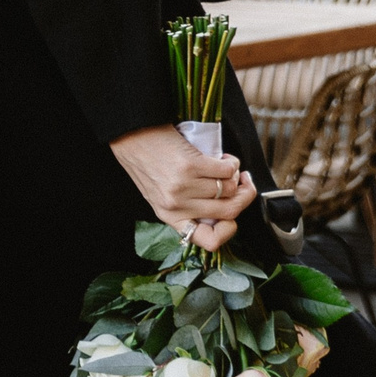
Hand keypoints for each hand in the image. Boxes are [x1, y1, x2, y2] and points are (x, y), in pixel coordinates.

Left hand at [110, 124, 254, 251]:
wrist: (130, 134)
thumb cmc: (146, 160)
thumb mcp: (159, 193)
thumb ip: (185, 204)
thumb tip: (222, 204)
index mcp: (170, 217)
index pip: (209, 242)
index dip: (229, 231)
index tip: (232, 216)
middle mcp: (178, 206)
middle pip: (229, 212)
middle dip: (244, 196)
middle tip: (243, 183)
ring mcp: (184, 187)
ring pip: (229, 189)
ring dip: (234, 176)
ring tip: (225, 165)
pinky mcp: (190, 165)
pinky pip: (226, 170)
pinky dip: (230, 163)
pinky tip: (223, 157)